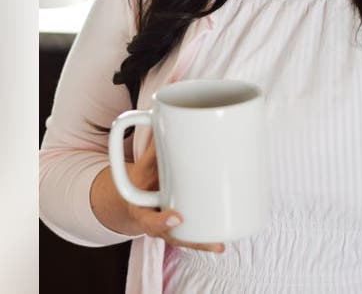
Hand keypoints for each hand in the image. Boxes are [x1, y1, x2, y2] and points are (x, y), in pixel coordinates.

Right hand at [123, 136, 225, 252]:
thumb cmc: (144, 179)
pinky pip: (194, 236)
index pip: (149, 221)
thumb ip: (154, 147)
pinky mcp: (182, 227)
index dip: (162, 222)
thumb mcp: (144, 166)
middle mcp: (156, 223)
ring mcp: (169, 228)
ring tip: (223, 245)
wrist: (134, 197)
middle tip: (216, 244)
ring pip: (187, 241)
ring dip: (205, 244)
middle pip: (174, 239)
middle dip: (194, 242)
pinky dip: (209, 237)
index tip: (178, 218)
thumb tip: (162, 115)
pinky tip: (227, 237)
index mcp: (142, 210)